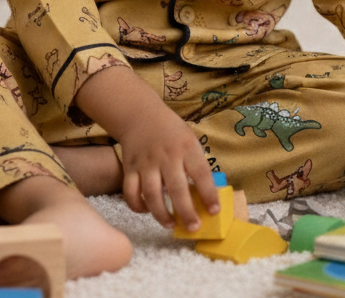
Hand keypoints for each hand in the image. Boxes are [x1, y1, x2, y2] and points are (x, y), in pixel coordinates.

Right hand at [73, 64, 218, 229]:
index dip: (209, 194)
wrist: (141, 115)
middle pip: (176, 188)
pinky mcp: (130, 168)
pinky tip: (147, 211)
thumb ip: (196, 164)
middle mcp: (166, 155)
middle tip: (194, 228)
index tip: (214, 211)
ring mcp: (146, 163)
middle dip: (186, 212)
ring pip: (151, 194)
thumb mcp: (190, 140)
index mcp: (186, 147)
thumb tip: (206, 196)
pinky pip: (131, 192)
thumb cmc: (171, 132)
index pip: (201, 173)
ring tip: (171, 225)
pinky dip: (138, 206)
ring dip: (161, 214)